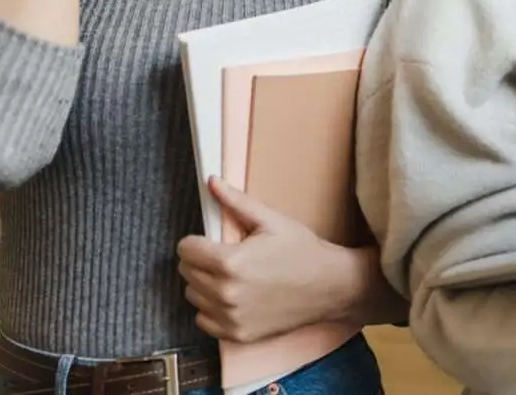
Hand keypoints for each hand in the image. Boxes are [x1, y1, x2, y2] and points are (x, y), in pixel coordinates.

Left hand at [177, 177, 356, 342]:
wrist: (329, 286)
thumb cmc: (301, 250)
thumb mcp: (270, 220)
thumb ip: (236, 202)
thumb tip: (211, 181)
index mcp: (230, 262)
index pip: (186, 250)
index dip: (196, 240)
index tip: (209, 240)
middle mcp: (226, 293)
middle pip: (186, 272)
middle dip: (199, 259)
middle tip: (223, 254)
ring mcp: (231, 317)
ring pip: (193, 295)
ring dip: (203, 283)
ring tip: (228, 275)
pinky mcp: (238, 334)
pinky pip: (203, 320)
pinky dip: (211, 308)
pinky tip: (231, 296)